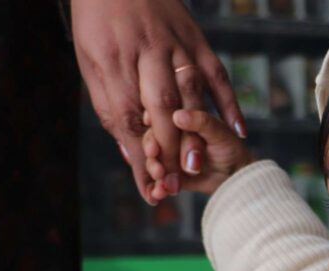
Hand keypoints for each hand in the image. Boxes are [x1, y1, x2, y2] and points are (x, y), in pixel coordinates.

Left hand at [71, 0, 245, 203]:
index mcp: (113, 59)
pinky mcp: (197, 38)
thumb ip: (110, 106)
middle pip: (160, 106)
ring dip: (196, 131)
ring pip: (191, 92)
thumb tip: (129, 151)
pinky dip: (229, 102)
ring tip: (197, 166)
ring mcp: (177, 44)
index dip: (138, 156)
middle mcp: (147, 51)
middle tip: (174, 185)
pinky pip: (217, 73)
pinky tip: (238, 129)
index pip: (126, 116)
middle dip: (167, 150)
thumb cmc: (99, 23)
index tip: (148, 189)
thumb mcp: (91, 63)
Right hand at [143, 110, 255, 196]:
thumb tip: (178, 116)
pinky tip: (159, 194)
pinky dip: (158, 188)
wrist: (237, 175)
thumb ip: (201, 123)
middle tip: (157, 167)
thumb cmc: (231, 148)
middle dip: (152, 155)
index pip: (159, 120)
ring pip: (153, 161)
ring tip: (161, 181)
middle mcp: (171, 135)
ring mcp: (169, 155)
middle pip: (152, 142)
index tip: (154, 146)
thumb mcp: (219, 133)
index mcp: (180, 118)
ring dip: (154, 172)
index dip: (154, 133)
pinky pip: (159, 180)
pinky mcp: (171, 174)